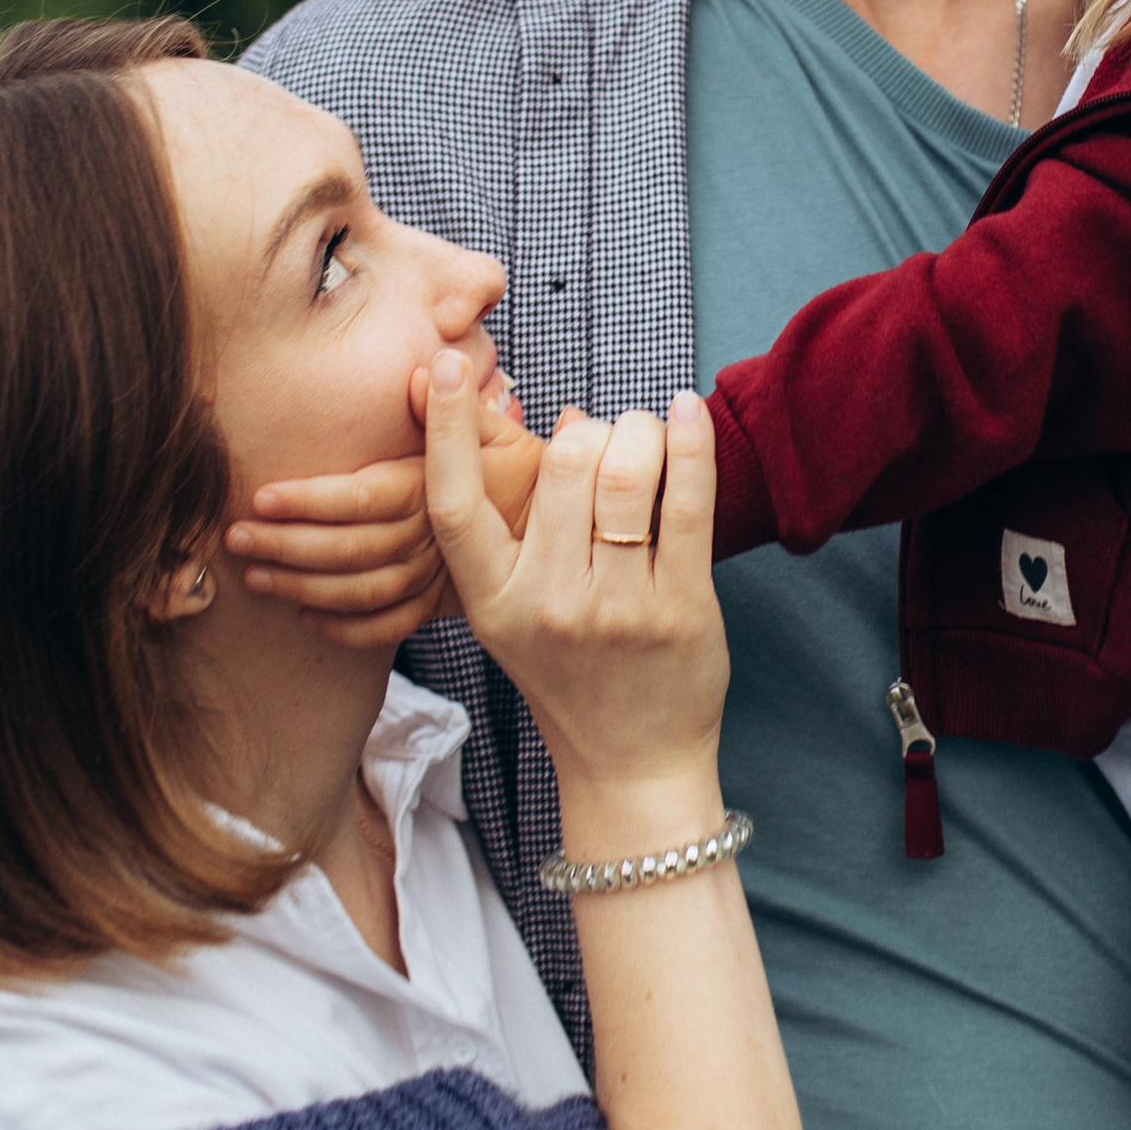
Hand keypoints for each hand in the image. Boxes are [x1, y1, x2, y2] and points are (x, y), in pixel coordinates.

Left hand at [227, 366, 529, 646]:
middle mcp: (435, 540)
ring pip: (362, 591)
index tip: (261, 497)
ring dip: (303, 587)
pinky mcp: (443, 606)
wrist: (574, 529)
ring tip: (255, 578)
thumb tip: (428, 370)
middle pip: (351, 549)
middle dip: (286, 545)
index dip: (311, 500)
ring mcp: (439, 579)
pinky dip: (347, 629)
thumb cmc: (527, 470)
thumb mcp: (501, 430)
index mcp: (439, 491)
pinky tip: (306, 619)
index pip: (365, 498)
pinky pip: (389, 626)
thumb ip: (458, 407)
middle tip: (234, 539)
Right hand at [420, 361, 727, 808]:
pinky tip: (687, 414)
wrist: (630, 765)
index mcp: (492, 601)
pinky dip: (690, 444)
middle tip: (607, 442)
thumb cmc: (571, 675)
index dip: (442, 428)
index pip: (452, 502)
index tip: (439, 363)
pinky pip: (688, 502)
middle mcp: (547, 603)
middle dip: (591, 430)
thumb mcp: (517, 610)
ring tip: (646, 441)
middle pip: (563, 463)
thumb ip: (525, 523)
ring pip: (626, 472)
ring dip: (640, 433)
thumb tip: (567, 416)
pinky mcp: (680, 608)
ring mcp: (616, 608)